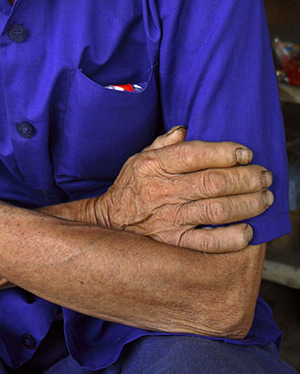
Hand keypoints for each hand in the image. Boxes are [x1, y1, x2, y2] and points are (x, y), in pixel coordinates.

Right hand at [45, 127, 273, 252]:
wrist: (108, 223)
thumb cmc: (130, 186)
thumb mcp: (140, 156)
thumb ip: (165, 142)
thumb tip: (187, 129)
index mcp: (155, 164)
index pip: (195, 154)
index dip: (224, 152)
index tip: (245, 153)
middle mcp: (162, 190)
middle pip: (212, 182)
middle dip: (245, 178)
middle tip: (264, 176)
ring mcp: (168, 218)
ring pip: (215, 211)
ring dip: (246, 204)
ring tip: (265, 198)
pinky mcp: (173, 242)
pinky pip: (206, 243)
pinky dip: (230, 238)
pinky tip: (248, 231)